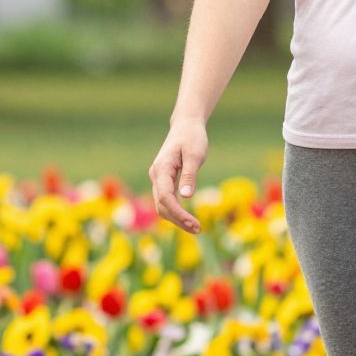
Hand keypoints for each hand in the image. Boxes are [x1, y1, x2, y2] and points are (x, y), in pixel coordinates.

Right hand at [148, 118, 208, 233]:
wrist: (186, 125)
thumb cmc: (192, 138)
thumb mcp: (195, 154)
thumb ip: (190, 175)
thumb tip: (186, 197)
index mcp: (162, 169)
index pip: (165, 197)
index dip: (178, 213)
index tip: (194, 223)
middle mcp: (156, 176)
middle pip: (162, 205)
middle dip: (178, 220)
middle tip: (198, 229)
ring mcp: (158, 179)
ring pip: (162, 205)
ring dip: (177, 218)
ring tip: (196, 227)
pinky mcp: (163, 181)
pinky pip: (166, 200)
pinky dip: (176, 211)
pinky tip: (188, 219)